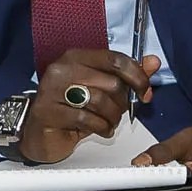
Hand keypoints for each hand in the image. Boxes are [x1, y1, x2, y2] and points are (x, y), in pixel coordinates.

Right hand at [18, 49, 158, 163]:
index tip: (145, 92)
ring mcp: (52, 90)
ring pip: (100, 101)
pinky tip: (100, 130)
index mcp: (76, 57)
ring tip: (109, 123)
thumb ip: (127, 75)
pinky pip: (86, 119)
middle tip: (119, 113)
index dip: (136, 76)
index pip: (114, 59)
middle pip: (110, 83)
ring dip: (112, 117)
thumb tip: (152, 61)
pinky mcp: (48, 112)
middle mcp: (62, 69)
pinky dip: (100, 128)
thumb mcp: (101, 90)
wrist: (38, 133)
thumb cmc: (70, 109)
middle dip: (122, 103)